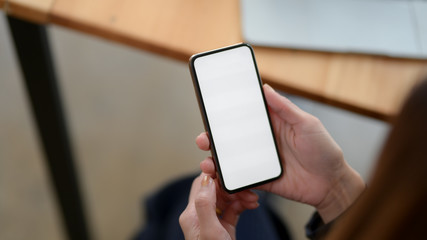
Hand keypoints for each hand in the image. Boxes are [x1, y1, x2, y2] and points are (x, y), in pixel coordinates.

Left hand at [179, 173, 258, 239]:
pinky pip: (233, 209)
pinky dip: (242, 205)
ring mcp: (211, 222)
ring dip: (239, 196)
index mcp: (191, 214)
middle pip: (215, 190)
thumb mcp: (210, 231)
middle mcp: (199, 216)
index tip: (231, 173)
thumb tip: (206, 179)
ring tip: (252, 199)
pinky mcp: (223, 227)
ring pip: (225, 199)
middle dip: (232, 187)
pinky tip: (251, 205)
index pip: (201, 185)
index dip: (216, 176)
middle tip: (247, 189)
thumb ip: (206, 204)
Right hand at [196, 84, 364, 222]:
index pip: (245, 115)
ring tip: (208, 160)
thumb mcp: (307, 124)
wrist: (332, 184)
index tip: (212, 108)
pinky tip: (218, 177)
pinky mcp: (260, 178)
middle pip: (231, 137)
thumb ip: (285, 108)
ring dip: (215, 158)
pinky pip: (239, 177)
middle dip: (213, 137)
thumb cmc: (324, 151)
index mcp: (272, 124)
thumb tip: (265, 87)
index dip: (228, 111)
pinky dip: (227, 177)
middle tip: (204, 138)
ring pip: (231, 157)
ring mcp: (259, 160)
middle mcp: (262, 141)